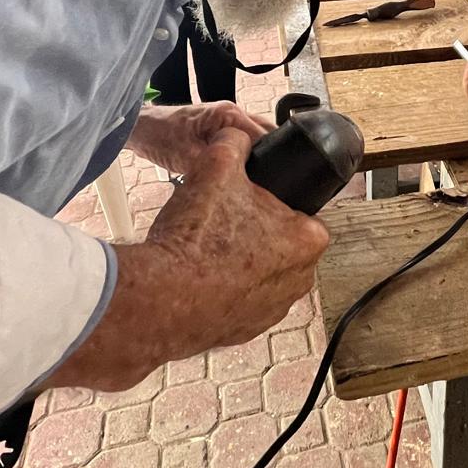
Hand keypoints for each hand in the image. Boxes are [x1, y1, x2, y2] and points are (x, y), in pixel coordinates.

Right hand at [47, 128, 329, 391]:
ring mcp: (272, 313)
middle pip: (280, 242)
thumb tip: (236, 135)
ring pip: (259, 274)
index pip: (302, 211)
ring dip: (238, 262)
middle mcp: (300, 282)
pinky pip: (237, 301)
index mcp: (309, 241)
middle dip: (257, 231)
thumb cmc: (196, 236)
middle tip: (223, 219)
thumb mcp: (217, 165)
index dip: (272, 200)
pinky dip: (220, 289)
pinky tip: (195, 276)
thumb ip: (235, 142)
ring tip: (204, 248)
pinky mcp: (243, 333)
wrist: (158, 299)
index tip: (247, 199)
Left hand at [127, 102, 272, 175]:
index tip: (264, 181)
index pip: (265, 137)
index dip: (269, 160)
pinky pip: (243, 142)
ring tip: (249, 180)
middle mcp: (233, 113)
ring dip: (254, 158)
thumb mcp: (189, 157)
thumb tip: (241, 180)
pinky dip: (243, 156)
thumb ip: (218, 166)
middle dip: (266, 159)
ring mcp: (228, 119)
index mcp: (229, 114)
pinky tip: (238, 173)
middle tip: (260, 184)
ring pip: (255, 140)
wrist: (140, 129)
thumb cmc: (159, 137)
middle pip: (266, 137)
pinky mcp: (221, 128)